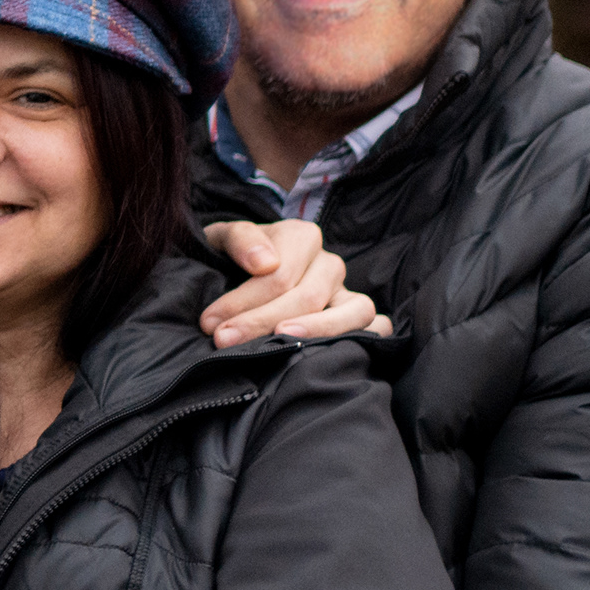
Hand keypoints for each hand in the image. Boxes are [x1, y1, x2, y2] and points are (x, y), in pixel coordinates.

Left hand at [199, 218, 385, 344]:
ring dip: (316, 331)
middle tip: (225, 340)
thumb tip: (265, 264)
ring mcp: (347, 291)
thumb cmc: (230, 257)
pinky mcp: (357, 315)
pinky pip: (379, 326)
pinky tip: (333, 353)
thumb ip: (240, 239)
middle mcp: (329, 263)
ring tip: (280, 343)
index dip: (242, 302)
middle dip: (262, 322)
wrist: (237, 271)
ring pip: (353, 311)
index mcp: (301, 237)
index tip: (210, 323)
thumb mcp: (221, 238)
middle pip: (307, 297)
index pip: (279, 275)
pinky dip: (365, 337)